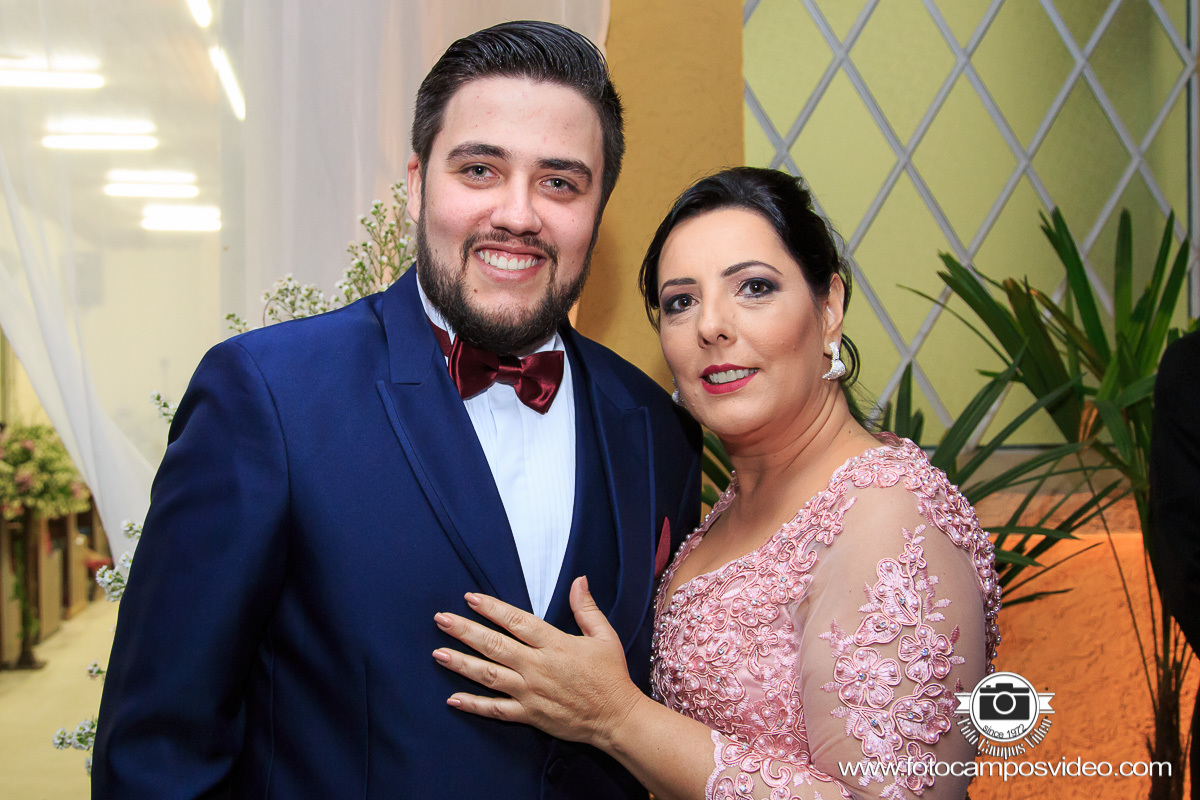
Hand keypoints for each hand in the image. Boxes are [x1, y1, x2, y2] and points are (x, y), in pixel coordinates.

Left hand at [433, 576, 646, 750]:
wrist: (617, 718)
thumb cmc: (611, 675)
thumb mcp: (604, 636)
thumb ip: (587, 609)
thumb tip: (579, 580)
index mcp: (555, 644)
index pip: (517, 622)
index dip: (492, 608)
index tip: (470, 598)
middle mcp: (537, 667)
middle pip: (494, 646)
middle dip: (465, 631)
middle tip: (441, 620)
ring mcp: (530, 692)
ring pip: (489, 676)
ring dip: (462, 663)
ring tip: (438, 652)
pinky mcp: (529, 715)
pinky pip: (496, 710)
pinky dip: (474, 705)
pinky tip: (453, 699)